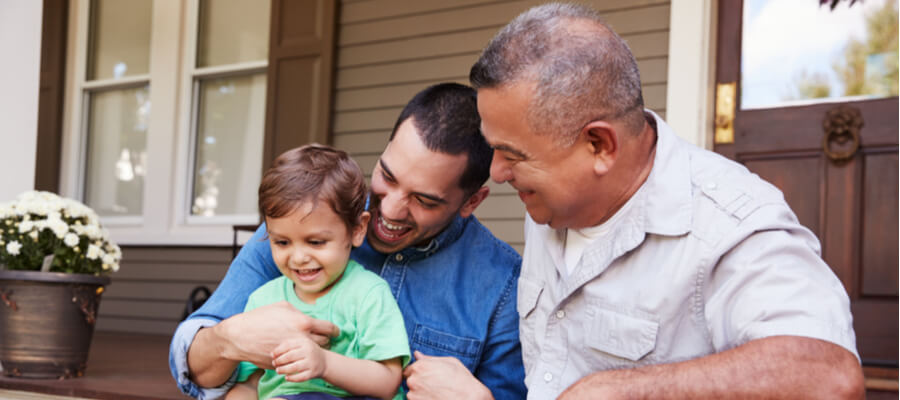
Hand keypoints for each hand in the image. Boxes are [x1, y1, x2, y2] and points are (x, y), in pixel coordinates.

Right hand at [218, 301, 337, 368]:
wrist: (240, 336)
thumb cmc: (260, 318)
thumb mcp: (282, 306)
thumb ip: (299, 311)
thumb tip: (309, 316)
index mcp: (303, 323)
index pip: (329, 329)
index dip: (334, 330)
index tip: (335, 332)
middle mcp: (301, 339)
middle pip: (324, 343)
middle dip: (325, 340)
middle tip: (322, 338)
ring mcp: (293, 353)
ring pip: (313, 354)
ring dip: (313, 349)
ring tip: (308, 345)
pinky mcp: (286, 363)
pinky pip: (298, 360)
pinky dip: (298, 356)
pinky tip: (293, 351)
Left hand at [272, 335, 326, 381]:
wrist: (324, 361)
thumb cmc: (307, 352)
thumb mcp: (301, 344)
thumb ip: (288, 345)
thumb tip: (273, 353)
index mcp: (305, 342)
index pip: (288, 345)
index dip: (278, 351)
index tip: (272, 355)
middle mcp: (309, 351)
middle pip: (290, 356)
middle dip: (279, 360)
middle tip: (274, 363)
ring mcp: (311, 362)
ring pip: (294, 367)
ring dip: (283, 369)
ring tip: (278, 370)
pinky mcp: (313, 373)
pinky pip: (300, 377)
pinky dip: (292, 378)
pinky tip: (286, 377)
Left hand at [403, 351, 491, 399]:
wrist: (469, 398)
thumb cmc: (462, 380)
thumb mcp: (449, 362)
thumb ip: (430, 358)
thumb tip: (417, 354)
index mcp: (421, 366)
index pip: (409, 369)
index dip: (418, 373)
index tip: (426, 376)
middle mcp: (414, 379)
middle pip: (410, 381)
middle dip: (418, 382)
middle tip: (433, 386)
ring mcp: (414, 395)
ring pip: (412, 393)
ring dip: (420, 393)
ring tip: (436, 393)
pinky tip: (435, 398)